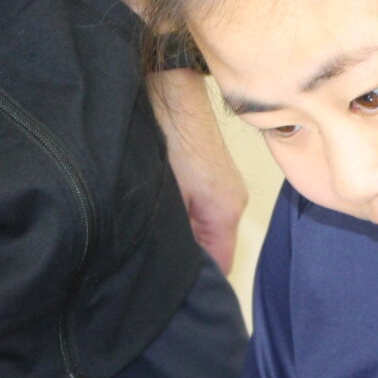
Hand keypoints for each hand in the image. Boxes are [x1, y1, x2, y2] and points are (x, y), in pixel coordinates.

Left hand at [149, 69, 247, 273]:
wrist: (165, 85)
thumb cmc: (166, 132)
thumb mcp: (164, 197)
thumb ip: (176, 236)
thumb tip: (172, 266)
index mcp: (225, 210)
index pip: (220, 267)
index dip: (198, 283)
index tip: (170, 292)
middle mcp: (230, 201)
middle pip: (211, 249)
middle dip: (186, 260)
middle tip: (150, 268)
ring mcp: (221, 187)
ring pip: (200, 229)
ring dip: (178, 236)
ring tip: (147, 239)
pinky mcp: (208, 175)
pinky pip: (195, 209)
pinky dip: (177, 216)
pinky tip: (152, 212)